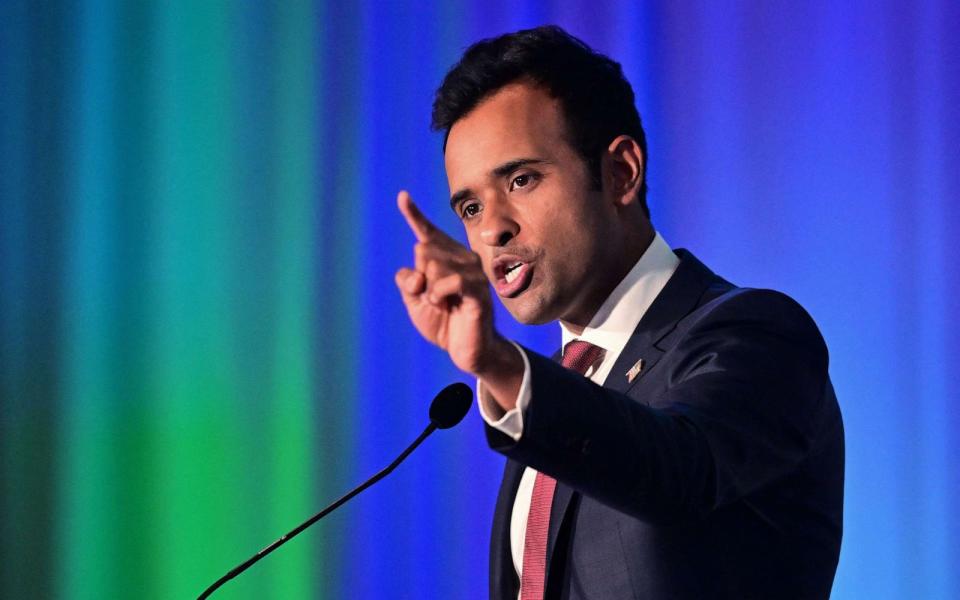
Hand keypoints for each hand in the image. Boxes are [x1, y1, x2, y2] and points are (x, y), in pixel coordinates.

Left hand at [395, 190, 504, 374]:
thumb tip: (417, 271)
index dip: (413, 214)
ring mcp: (473, 272)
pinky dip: (439, 294)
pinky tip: (443, 304)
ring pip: (433, 265)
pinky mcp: (478, 289)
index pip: (427, 233)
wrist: (465, 349)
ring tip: (443, 305)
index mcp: (447, 258)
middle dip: (419, 279)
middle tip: (434, 298)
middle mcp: (463, 258)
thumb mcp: (415, 301)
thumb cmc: (443, 322)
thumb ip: (407, 281)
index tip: (402, 196)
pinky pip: (451, 280)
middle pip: (422, 250)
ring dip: (430, 292)